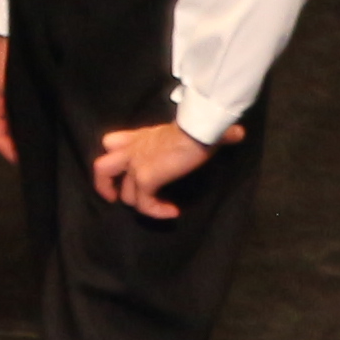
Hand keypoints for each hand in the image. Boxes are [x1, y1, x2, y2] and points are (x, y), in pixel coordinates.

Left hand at [91, 118, 239, 219]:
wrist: (197, 129)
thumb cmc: (198, 127)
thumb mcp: (191, 129)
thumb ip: (200, 134)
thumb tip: (237, 133)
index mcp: (138, 137)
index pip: (111, 142)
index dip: (113, 157)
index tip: (125, 172)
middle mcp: (131, 150)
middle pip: (102, 168)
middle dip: (104, 186)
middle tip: (115, 198)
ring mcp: (136, 165)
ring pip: (125, 193)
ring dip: (139, 205)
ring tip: (156, 209)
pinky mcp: (145, 178)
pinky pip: (144, 203)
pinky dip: (156, 211)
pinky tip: (172, 212)